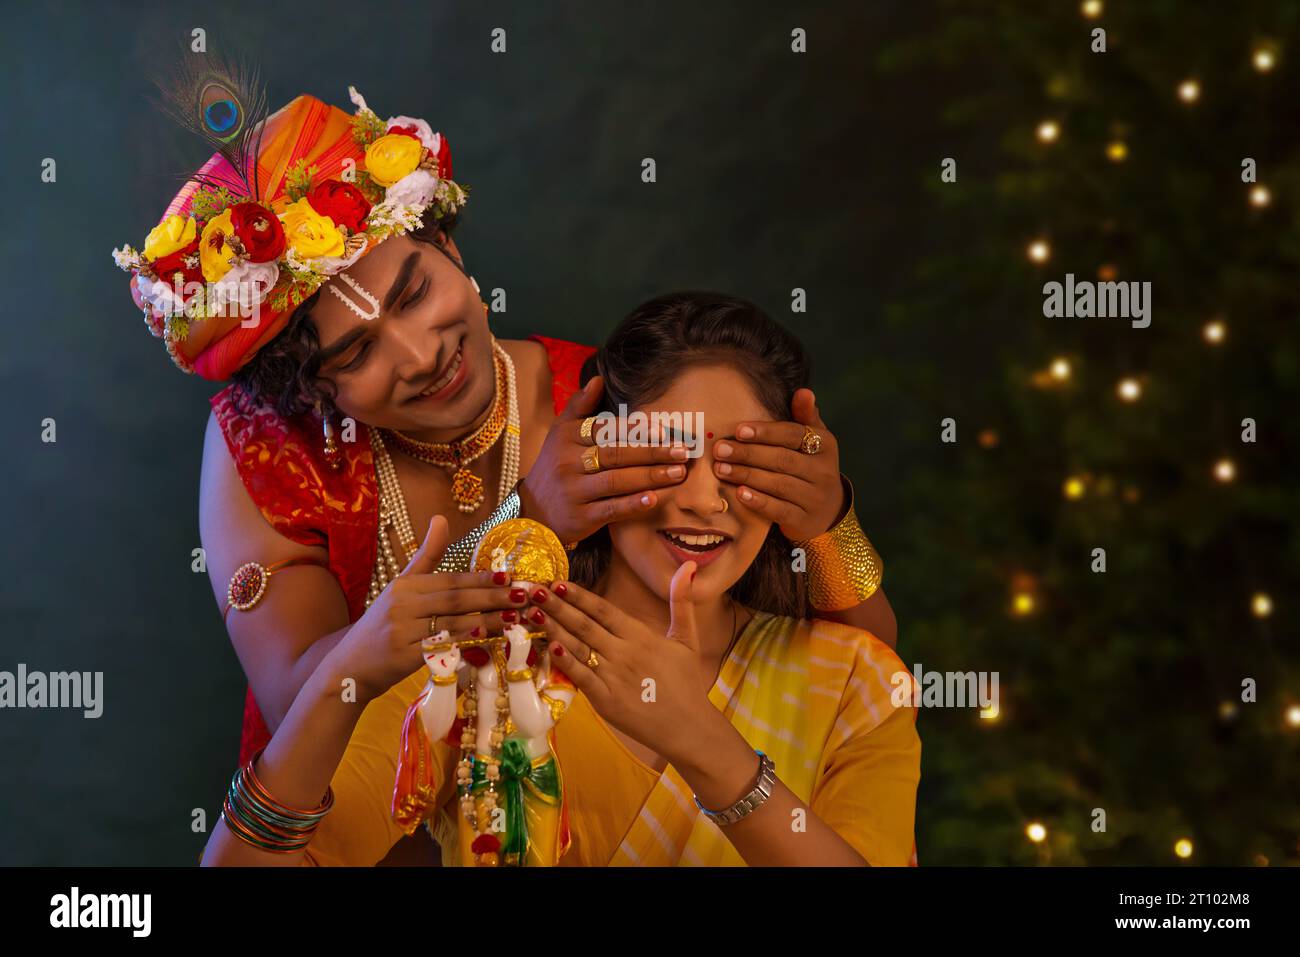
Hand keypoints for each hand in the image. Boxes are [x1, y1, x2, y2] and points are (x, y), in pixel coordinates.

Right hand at [335, 516, 529, 700]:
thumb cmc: (383, 624)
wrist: (349, 665)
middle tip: (523, 595)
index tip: (510, 577)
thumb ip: (426, 556)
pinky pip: (442, 648)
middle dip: (493, 597)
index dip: (482, 579)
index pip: (451, 580)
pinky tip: (486, 638)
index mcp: (406, 585)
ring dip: (488, 620)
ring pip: (453, 623)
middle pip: (456, 599)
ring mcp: (403, 631)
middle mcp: (403, 604)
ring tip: (515, 617)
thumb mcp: (401, 586)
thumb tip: (441, 517)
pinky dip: (465, 642)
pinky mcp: (405, 657)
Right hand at [517, 375, 689, 543]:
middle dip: (652, 453)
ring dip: (650, 476)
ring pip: (617, 481)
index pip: (604, 430)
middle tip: (682, 451)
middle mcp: (568, 463)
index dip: (634, 429)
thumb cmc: (554, 467)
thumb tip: (598, 378)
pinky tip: (654, 499)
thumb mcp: (559, 434)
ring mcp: (574, 492)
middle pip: (615, 454)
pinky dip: (633, 504)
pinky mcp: (581, 518)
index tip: (663, 431)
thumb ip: (579, 406)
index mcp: (566, 438)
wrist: (533, 512)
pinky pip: (611, 509)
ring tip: (678, 473)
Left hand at [536, 562, 714, 763]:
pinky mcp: (606, 700)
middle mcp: (624, 652)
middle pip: (584, 624)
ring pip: (578, 647)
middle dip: (557, 606)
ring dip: (554, 628)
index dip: (579, 595)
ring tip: (532, 612)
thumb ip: (682, 602)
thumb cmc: (687, 683)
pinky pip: (581, 677)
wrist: (689, 727)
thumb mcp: (687, 639)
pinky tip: (550, 647)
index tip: (557, 582)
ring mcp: (613, 676)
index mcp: (641, 636)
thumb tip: (688, 566)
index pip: (604, 610)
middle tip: (533, 590)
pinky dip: (565, 662)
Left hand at [711, 387, 845, 541]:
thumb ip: (805, 416)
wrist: (828, 512)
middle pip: (782, 460)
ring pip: (778, 484)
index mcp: (825, 445)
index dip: (766, 432)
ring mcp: (815, 498)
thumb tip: (803, 391)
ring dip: (747, 475)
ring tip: (720, 469)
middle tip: (720, 449)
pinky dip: (758, 501)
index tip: (738, 430)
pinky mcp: (804, 520)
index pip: (794, 435)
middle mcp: (824, 471)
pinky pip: (779, 510)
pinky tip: (739, 493)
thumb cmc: (811, 467)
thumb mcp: (814, 441)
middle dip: (748, 454)